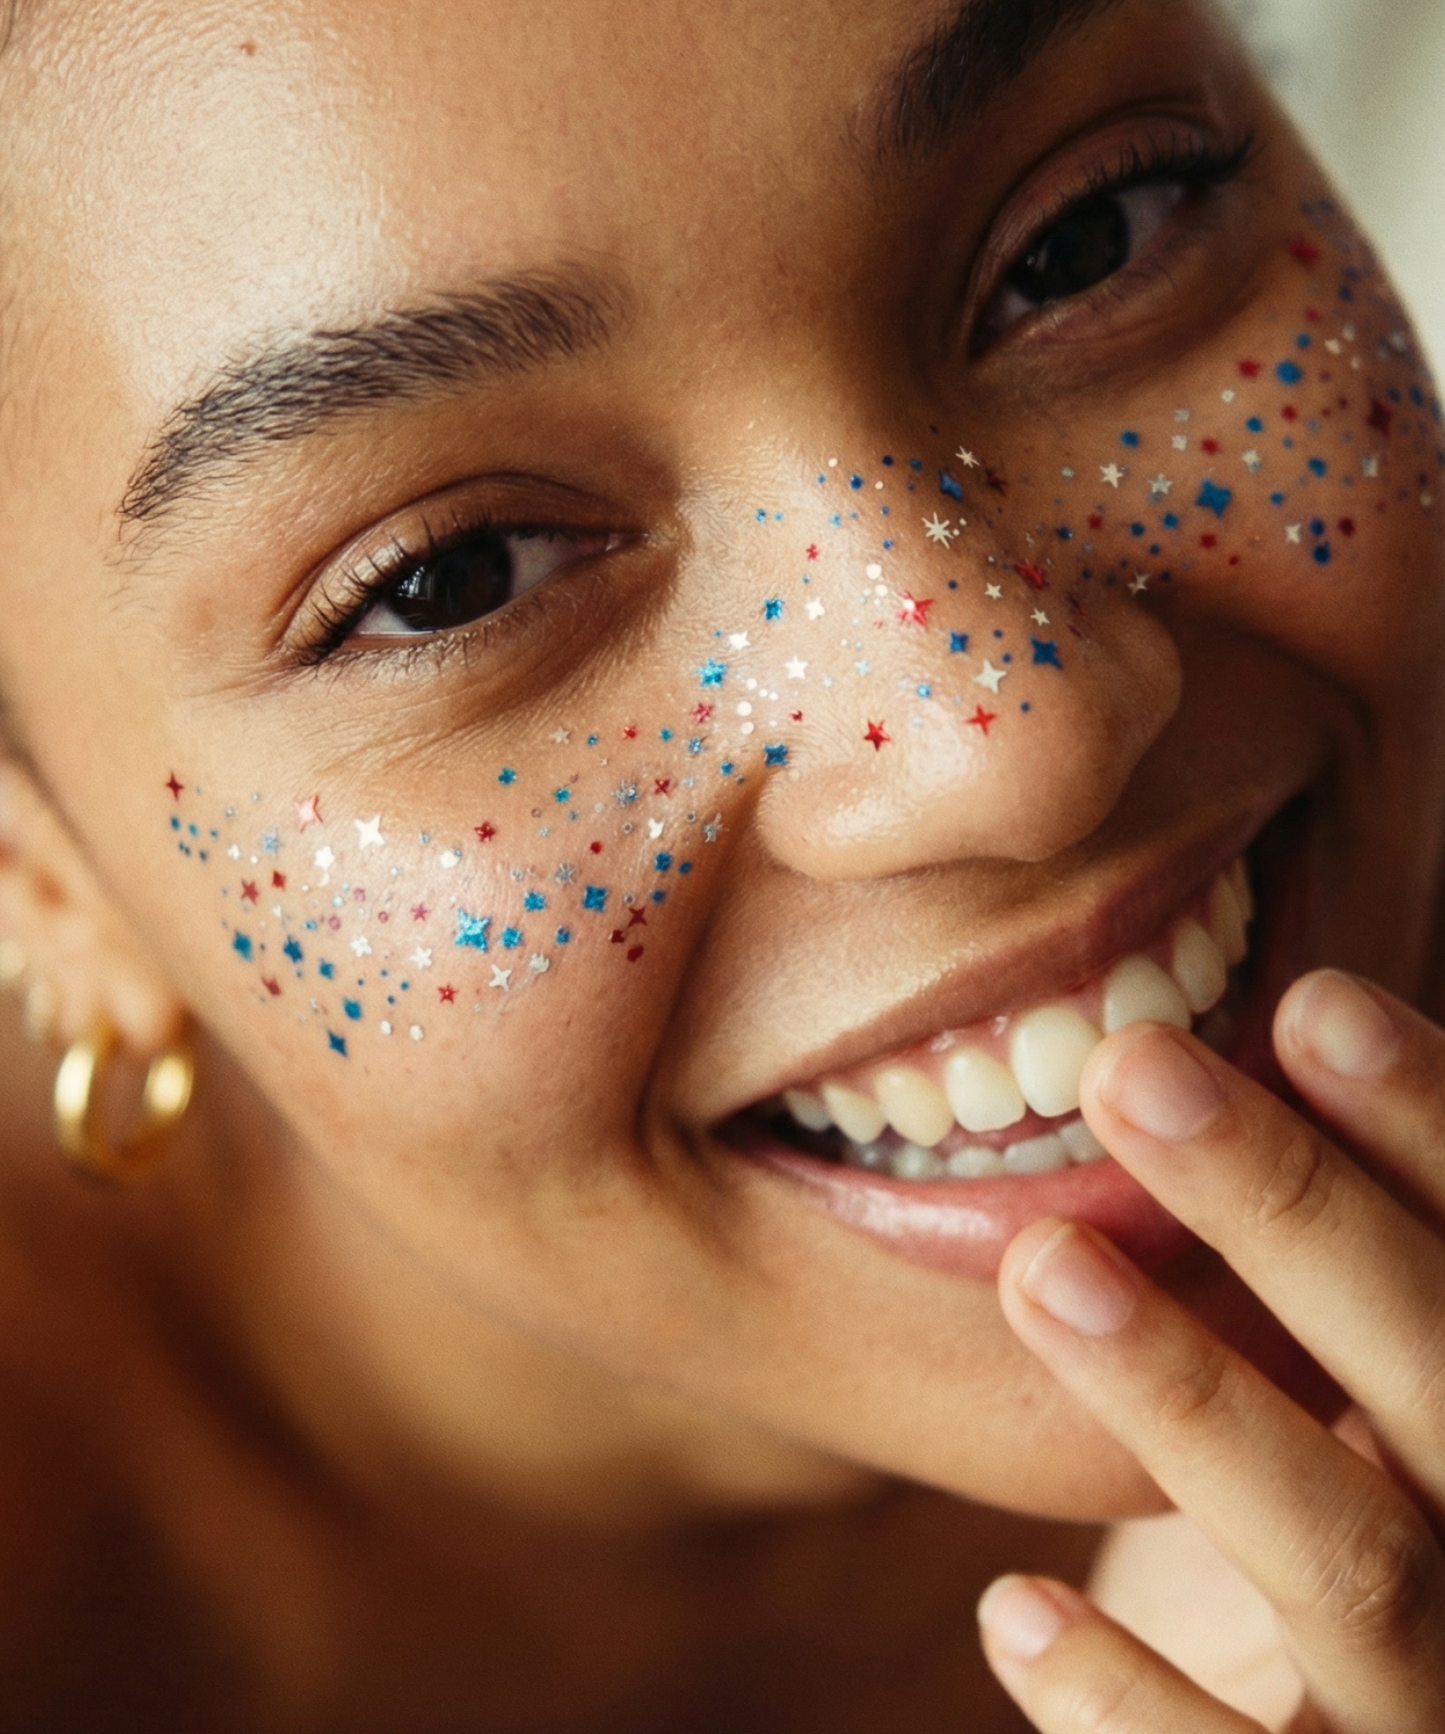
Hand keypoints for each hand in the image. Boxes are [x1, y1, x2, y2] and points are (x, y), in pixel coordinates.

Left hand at [977, 970, 1444, 1732]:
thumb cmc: (1374, 1541)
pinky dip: (1131, 1706)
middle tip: (1135, 1067)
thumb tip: (1252, 1039)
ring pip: (1356, 1562)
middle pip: (1444, 1373)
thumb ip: (1345, 1266)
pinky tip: (1010, 1612)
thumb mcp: (1383, 1401)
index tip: (1306, 1000)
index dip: (1431, 1125)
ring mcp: (1442, 1702)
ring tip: (1041, 1266)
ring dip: (1197, 1403)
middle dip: (1297, 1214)